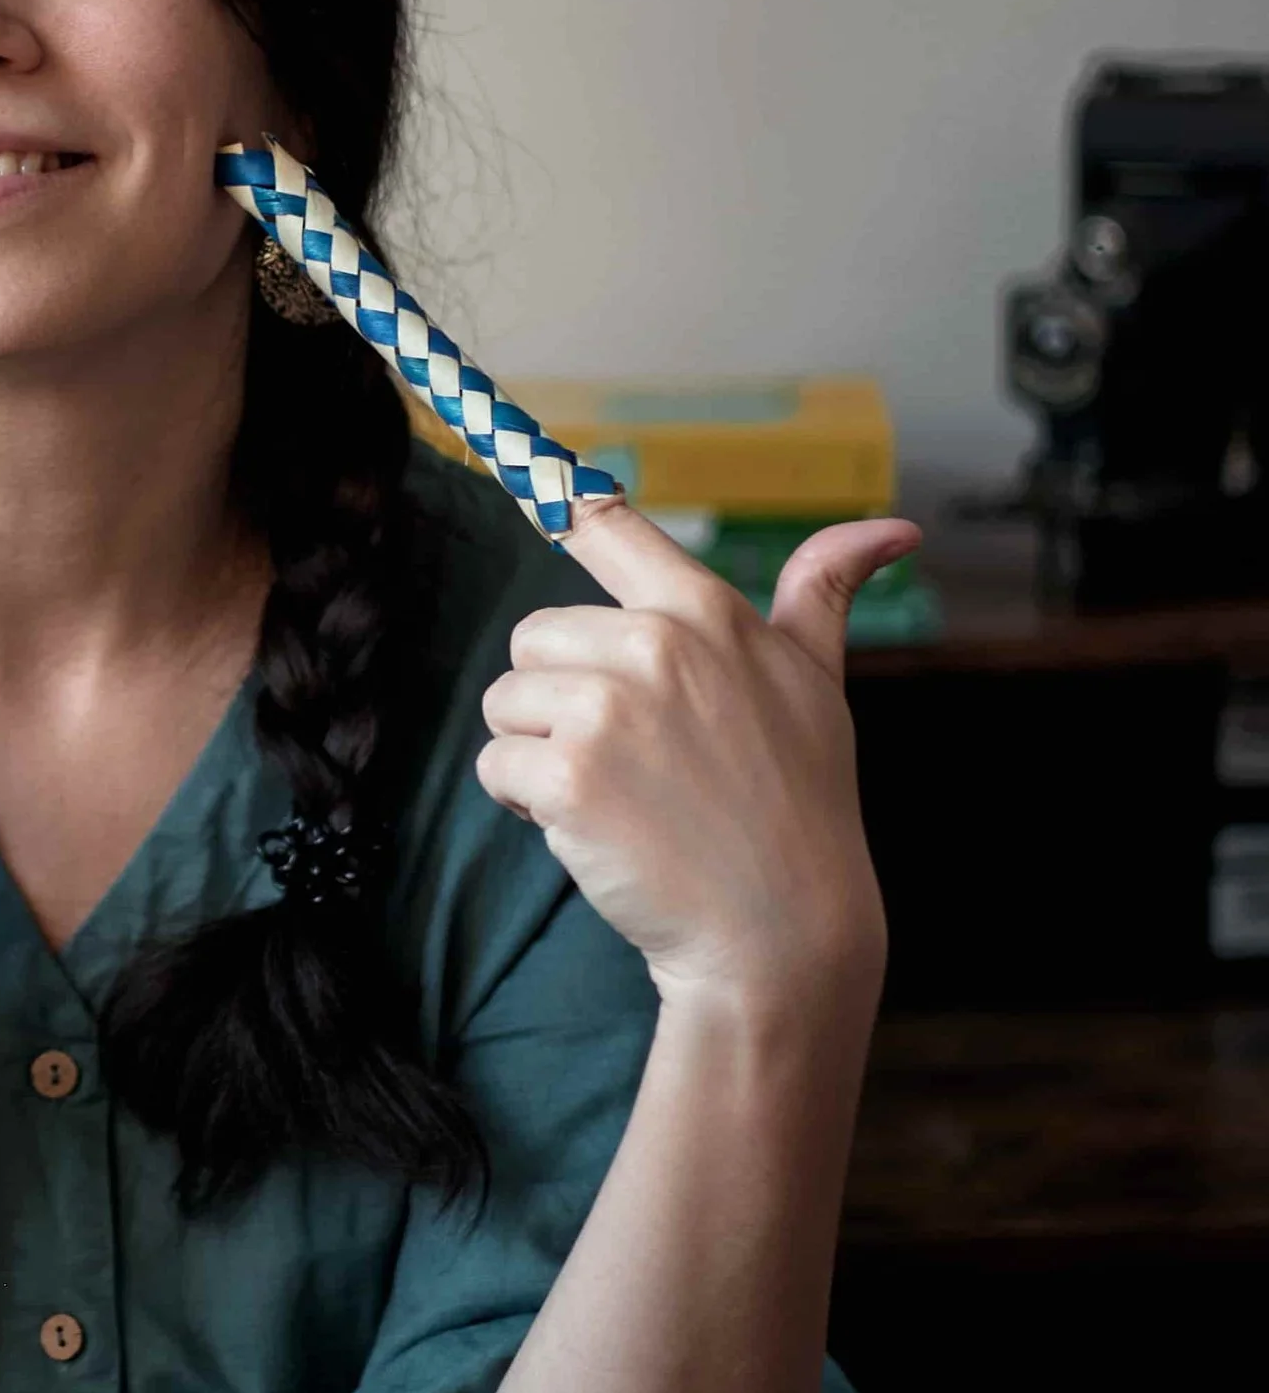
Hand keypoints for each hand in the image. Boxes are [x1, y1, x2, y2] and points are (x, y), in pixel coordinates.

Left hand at [474, 506, 918, 1016]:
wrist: (780, 934)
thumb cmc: (800, 807)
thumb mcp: (819, 686)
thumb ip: (824, 592)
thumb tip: (895, 526)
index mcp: (709, 613)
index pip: (608, 526)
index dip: (558, 500)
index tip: (518, 459)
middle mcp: (657, 646)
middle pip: (535, 637)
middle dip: (559, 698)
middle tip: (631, 758)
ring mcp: (609, 708)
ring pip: (507, 703)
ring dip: (539, 753)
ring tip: (618, 795)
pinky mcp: (567, 773)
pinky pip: (498, 764)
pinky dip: (528, 804)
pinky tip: (595, 830)